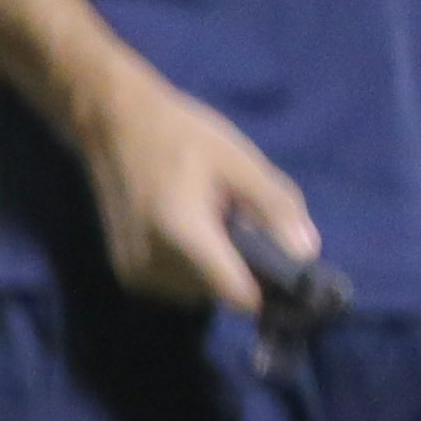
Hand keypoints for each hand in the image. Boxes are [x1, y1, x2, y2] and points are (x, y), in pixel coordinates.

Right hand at [65, 50, 312, 315]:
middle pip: (222, 293)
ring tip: (206, 221)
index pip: (238, 294)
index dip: (267, 286)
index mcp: (182, 233)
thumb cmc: (180, 134)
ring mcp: (137, 274)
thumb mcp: (238, 160)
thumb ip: (275, 207)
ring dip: (215, 269)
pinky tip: (183, 230)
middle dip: (239, 267)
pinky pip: (180, 287)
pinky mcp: (128, 276)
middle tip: (232, 219)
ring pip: (202, 294)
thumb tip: (308, 254)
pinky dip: (192, 269)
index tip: (279, 263)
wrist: (113, 125)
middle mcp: (154, 264)